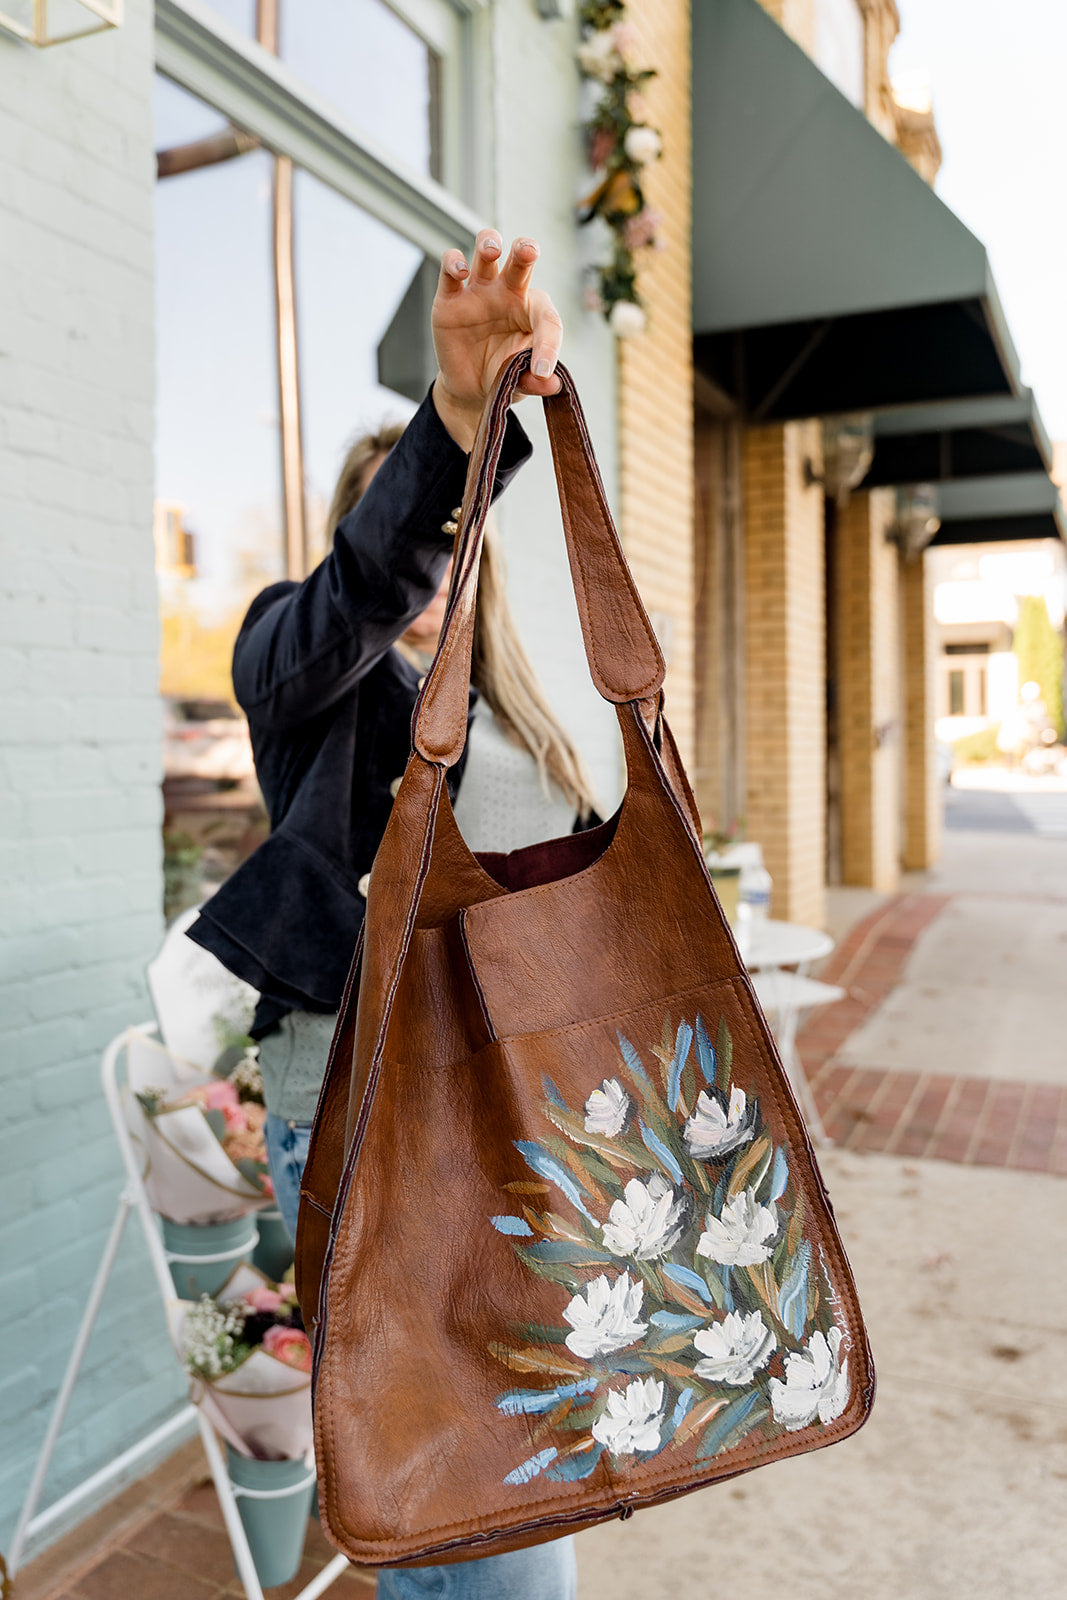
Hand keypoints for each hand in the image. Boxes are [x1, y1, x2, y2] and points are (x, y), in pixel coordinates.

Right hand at [431, 230, 562, 450]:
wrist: (470, 387)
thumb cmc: (503, 374)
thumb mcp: (520, 381)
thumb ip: (534, 380)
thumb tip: (552, 384)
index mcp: (532, 311)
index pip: (547, 317)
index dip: (549, 343)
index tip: (542, 371)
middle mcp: (508, 293)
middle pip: (520, 259)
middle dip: (525, 249)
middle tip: (529, 251)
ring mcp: (478, 291)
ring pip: (485, 251)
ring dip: (489, 243)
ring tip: (492, 251)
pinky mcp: (449, 298)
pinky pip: (449, 270)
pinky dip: (453, 263)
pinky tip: (460, 273)